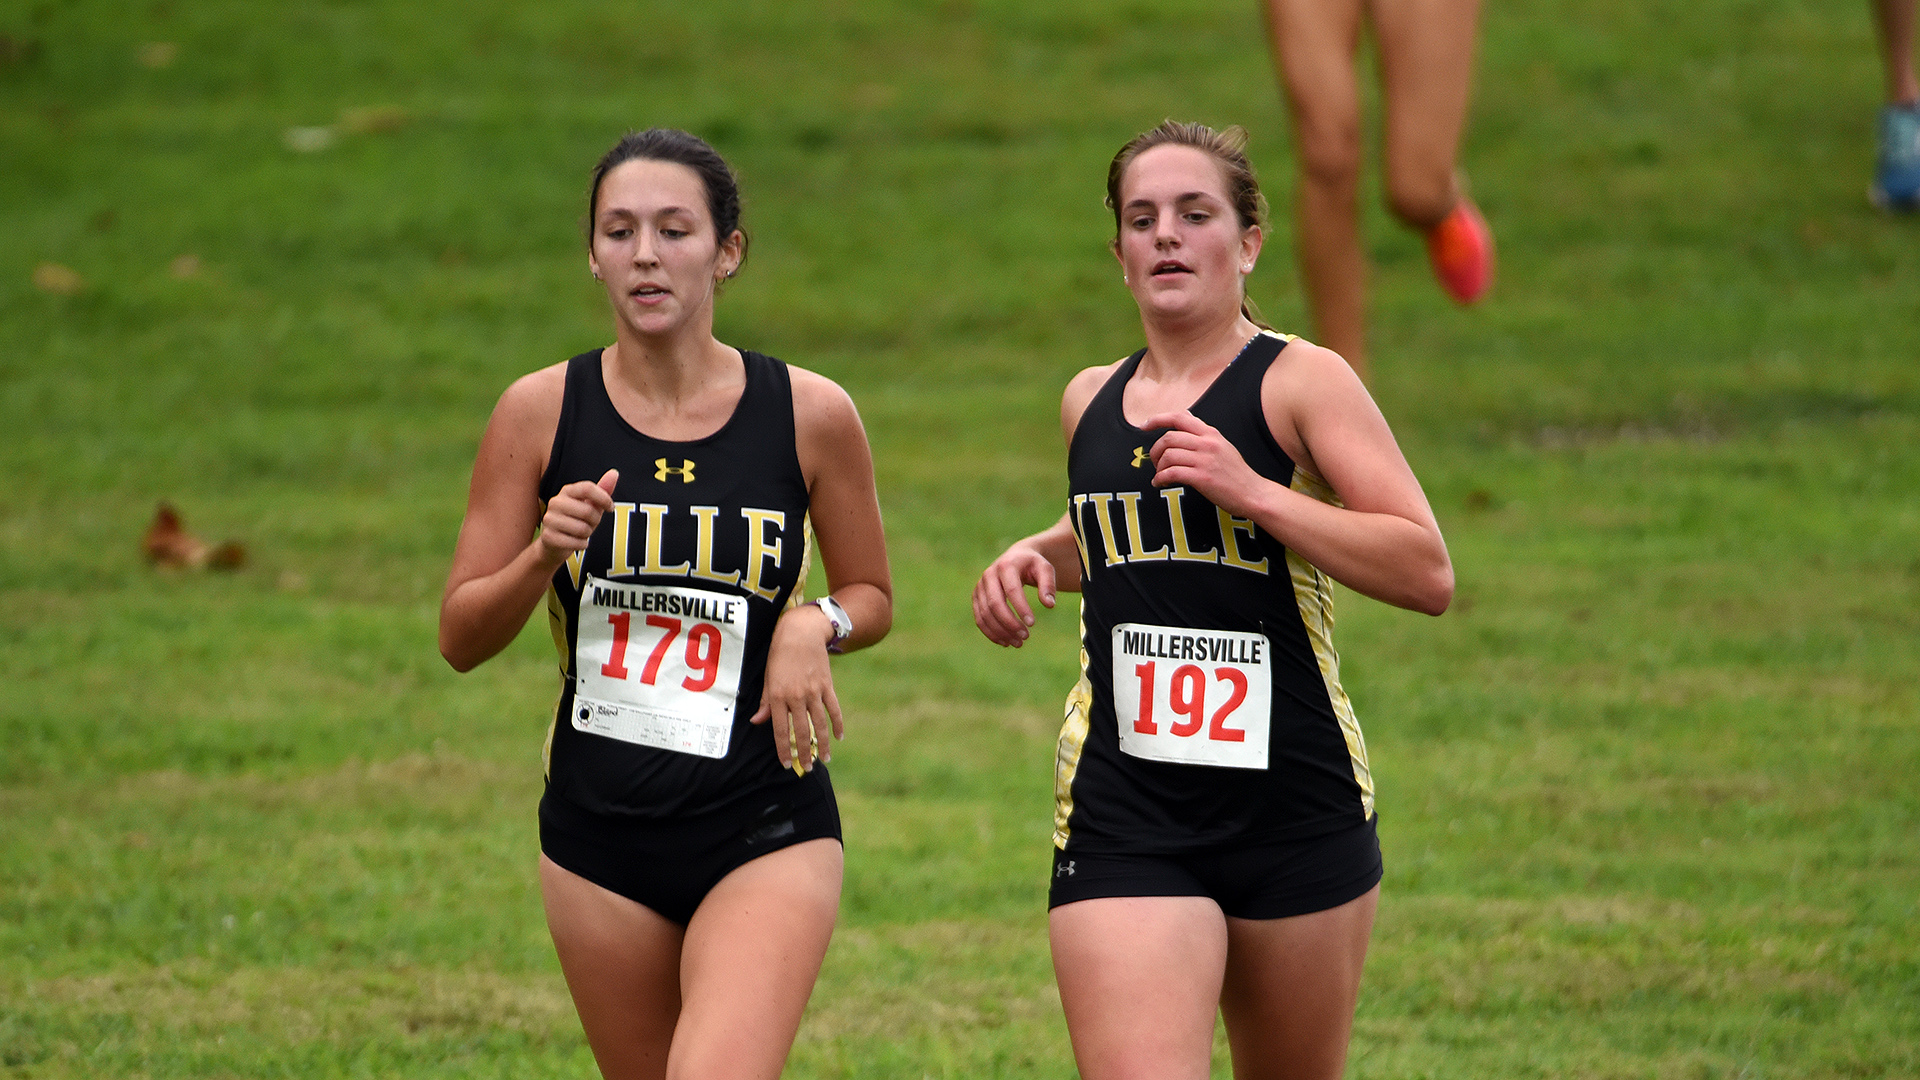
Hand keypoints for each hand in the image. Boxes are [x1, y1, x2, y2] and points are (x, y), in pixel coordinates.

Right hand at [536, 469, 617, 565]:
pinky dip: (581, 545)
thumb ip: (602, 490)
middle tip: (591, 524)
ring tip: (581, 533)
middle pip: (587, 511)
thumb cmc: (576, 520)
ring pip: (582, 529)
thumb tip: (614, 473)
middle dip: (596, 521)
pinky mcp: (548, 536)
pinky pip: (575, 542)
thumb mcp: (591, 504)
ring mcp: (549, 519)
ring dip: (588, 534)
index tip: (610, 507)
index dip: (604, 498)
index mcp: (567, 491)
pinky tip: (575, 542)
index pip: (587, 488)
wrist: (555, 542)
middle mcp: (555, 502)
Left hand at [749, 603, 841, 772]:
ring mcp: (813, 691)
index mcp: (778, 696)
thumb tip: (757, 722)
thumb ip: (765, 702)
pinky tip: (839, 737)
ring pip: (820, 723)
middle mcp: (796, 696)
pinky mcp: (827, 685)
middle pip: (802, 731)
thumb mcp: (768, 678)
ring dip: (823, 743)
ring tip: (826, 758)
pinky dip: (838, 724)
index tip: (787, 765)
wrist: (801, 633)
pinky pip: (834, 709)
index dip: (783, 749)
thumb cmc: (779, 655)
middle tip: (808, 767)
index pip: (780, 730)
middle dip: (804, 752)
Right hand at [972, 541, 1056, 647]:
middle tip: (1026, 637)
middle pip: (994, 604)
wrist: (1016, 557)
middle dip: (1009, 623)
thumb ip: (1048, 585)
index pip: (1011, 590)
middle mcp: (989, 575)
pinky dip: (991, 632)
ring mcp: (980, 586)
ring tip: (1018, 643)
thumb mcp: (1045, 569)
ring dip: (1000, 632)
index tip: (1032, 624)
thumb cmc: (1033, 565)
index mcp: (1006, 566)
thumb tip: (1049, 604)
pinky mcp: (976, 597)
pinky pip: (979, 618)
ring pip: (985, 614)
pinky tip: (1005, 642)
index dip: (1021, 608)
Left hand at [1143, 410, 1262, 516]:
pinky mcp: (1202, 478)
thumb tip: (1185, 417)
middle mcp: (1207, 443)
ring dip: (1158, 467)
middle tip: (1155, 462)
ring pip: (1168, 456)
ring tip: (1160, 475)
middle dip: (1155, 451)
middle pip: (1168, 438)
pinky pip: (1171, 473)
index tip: (1144, 426)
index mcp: (1211, 433)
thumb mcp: (1222, 445)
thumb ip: (1203, 433)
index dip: (1157, 419)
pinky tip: (1160, 483)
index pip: (1179, 417)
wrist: (1253, 493)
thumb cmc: (1236, 473)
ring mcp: (1205, 460)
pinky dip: (1160, 478)